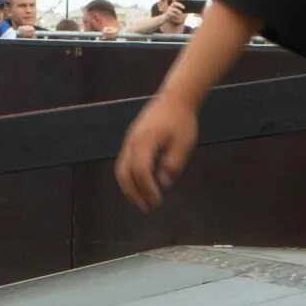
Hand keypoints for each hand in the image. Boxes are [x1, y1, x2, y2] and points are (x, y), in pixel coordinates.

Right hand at [117, 95, 199, 209]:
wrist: (175, 98)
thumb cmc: (182, 120)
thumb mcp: (183, 144)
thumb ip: (173, 164)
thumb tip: (164, 183)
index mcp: (145, 142)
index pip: (141, 171)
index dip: (147, 188)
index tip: (157, 200)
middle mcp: (132, 141)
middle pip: (125, 173)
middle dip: (134, 193)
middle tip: (146, 207)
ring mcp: (129, 140)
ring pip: (121, 169)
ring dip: (129, 187)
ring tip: (142, 200)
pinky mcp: (131, 139)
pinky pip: (124, 162)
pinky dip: (129, 177)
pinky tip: (141, 184)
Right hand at [149, 0, 187, 33]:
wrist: (163, 20)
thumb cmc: (170, 16)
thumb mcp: (174, 14)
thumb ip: (178, 12)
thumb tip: (183, 12)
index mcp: (172, 6)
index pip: (174, 1)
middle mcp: (170, 7)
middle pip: (175, 3)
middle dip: (180, 5)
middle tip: (184, 7)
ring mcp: (168, 10)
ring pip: (174, 9)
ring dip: (178, 11)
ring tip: (181, 13)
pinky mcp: (168, 14)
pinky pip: (173, 14)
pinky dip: (176, 17)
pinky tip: (178, 19)